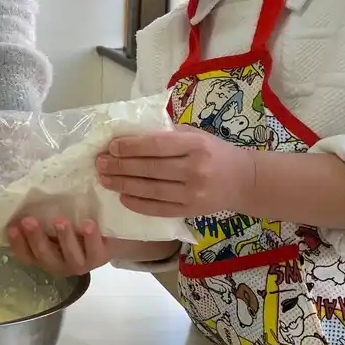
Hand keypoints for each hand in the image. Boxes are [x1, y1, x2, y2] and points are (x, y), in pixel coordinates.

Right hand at [7, 216, 112, 276]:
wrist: (107, 235)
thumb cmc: (73, 225)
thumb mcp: (53, 224)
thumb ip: (40, 218)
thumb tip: (19, 201)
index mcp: (45, 257)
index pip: (26, 256)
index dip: (17, 244)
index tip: (11, 227)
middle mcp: (60, 264)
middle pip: (45, 257)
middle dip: (36, 238)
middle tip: (28, 221)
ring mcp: (80, 264)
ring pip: (70, 256)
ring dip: (64, 238)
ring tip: (60, 220)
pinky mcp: (99, 258)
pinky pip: (94, 250)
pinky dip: (90, 238)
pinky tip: (87, 224)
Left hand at [96, 125, 255, 217]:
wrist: (244, 180)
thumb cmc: (215, 152)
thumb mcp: (196, 134)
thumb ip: (168, 134)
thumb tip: (130, 134)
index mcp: (195, 145)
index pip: (156, 145)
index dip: (131, 147)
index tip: (111, 146)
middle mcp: (195, 169)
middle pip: (149, 168)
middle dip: (120, 166)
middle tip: (100, 163)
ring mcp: (193, 193)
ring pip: (150, 189)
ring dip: (123, 185)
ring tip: (104, 179)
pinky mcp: (191, 211)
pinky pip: (159, 209)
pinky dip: (138, 204)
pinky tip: (122, 197)